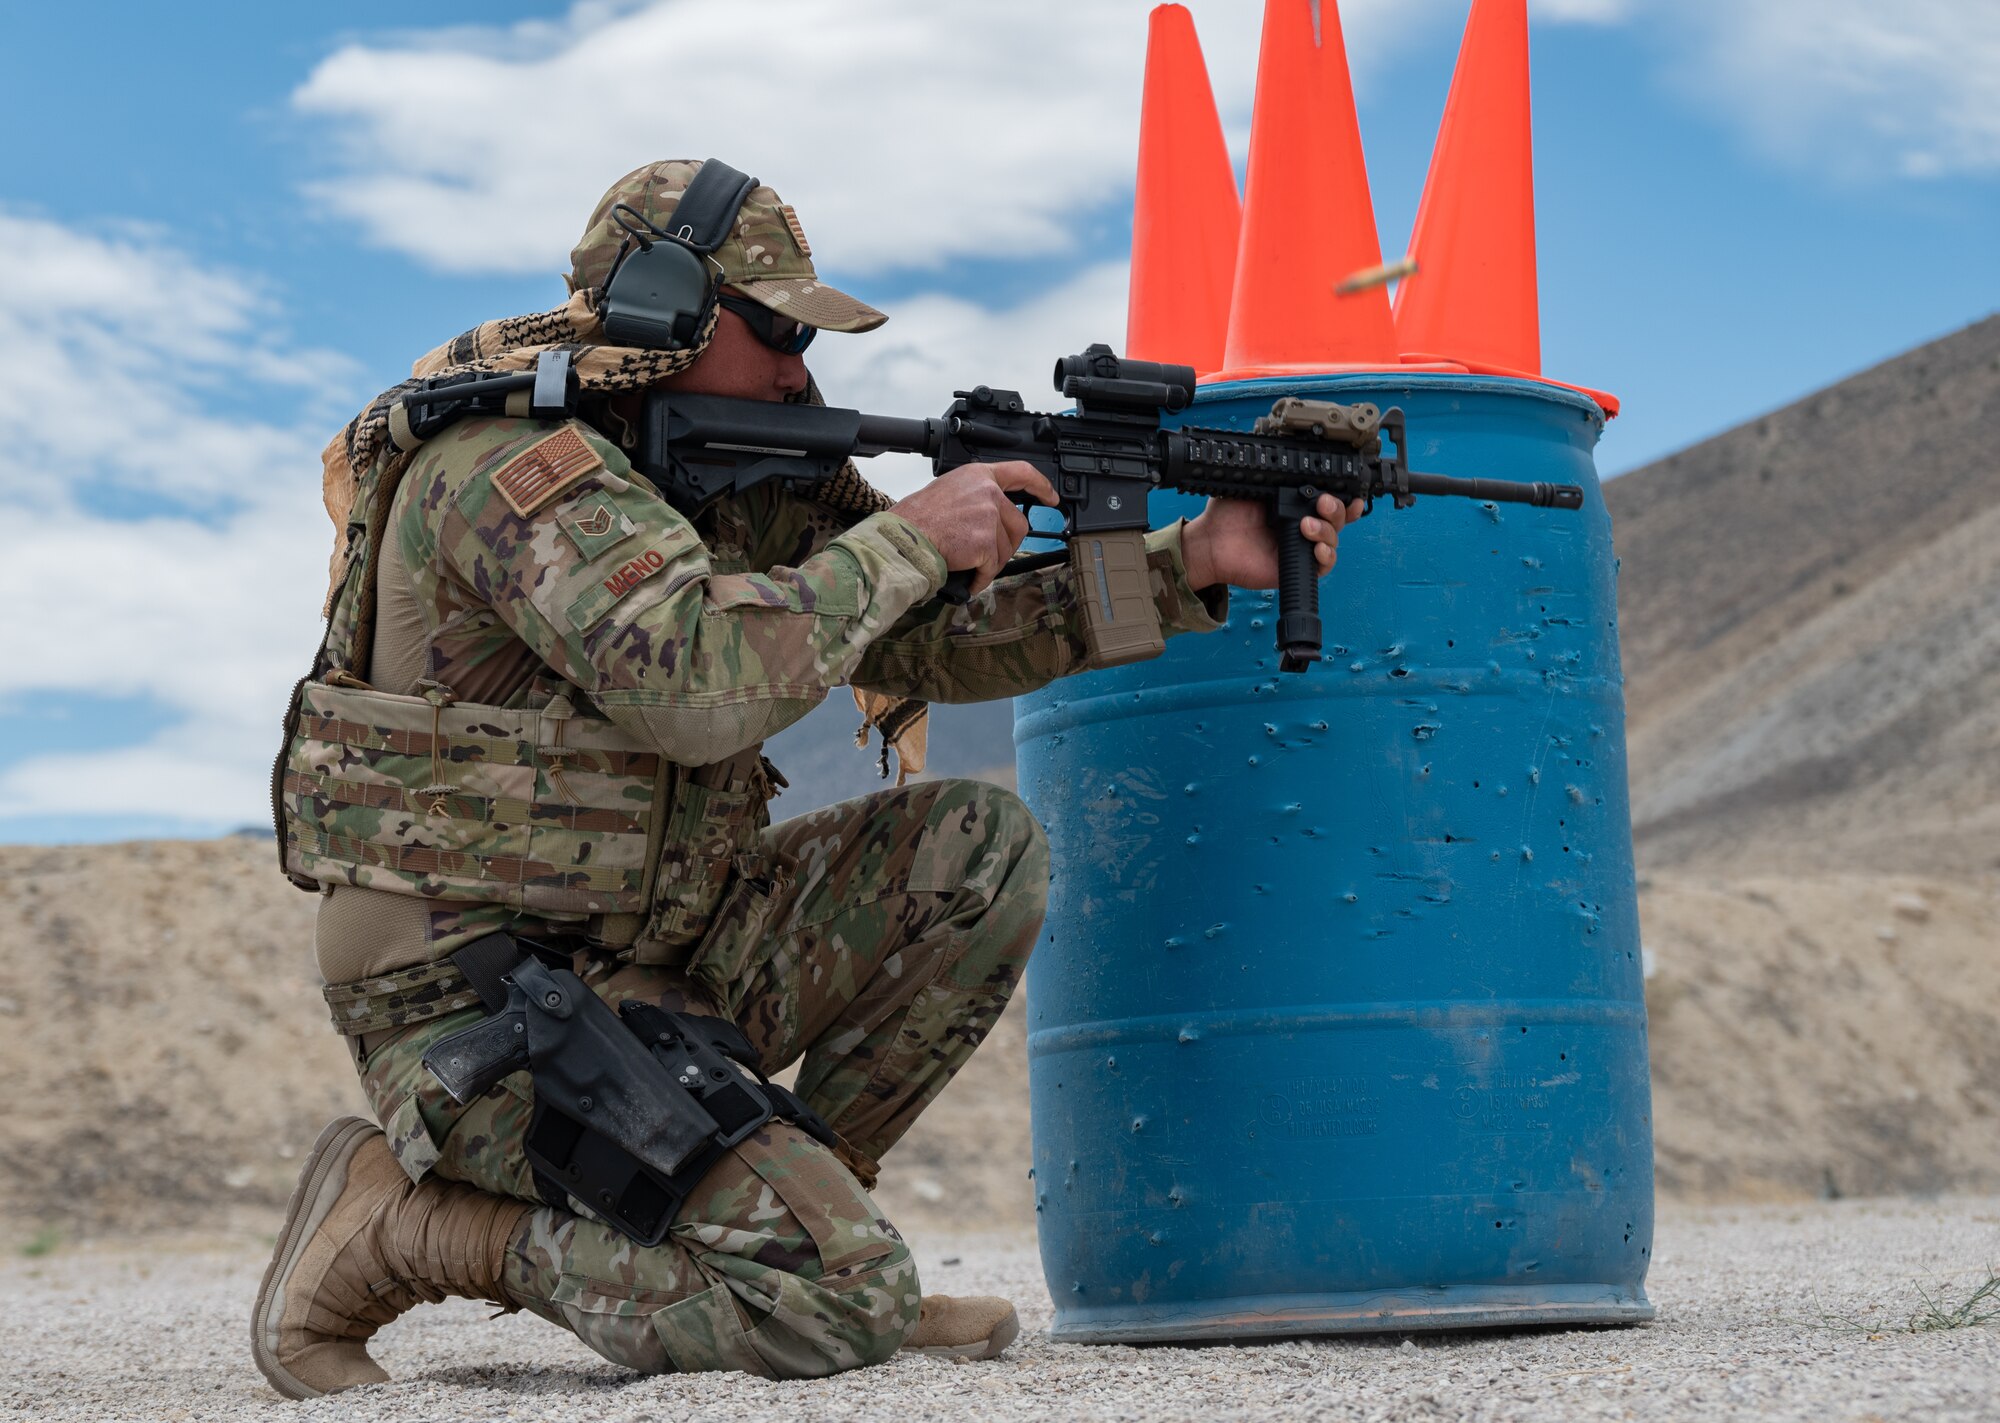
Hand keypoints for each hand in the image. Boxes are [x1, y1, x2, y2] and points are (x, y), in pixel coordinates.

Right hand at [891, 461, 1057, 594]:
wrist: (902, 539)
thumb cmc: (914, 521)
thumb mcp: (948, 492)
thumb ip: (974, 497)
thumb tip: (990, 516)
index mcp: (978, 476)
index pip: (1021, 472)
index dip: (1040, 486)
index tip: (1050, 497)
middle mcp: (988, 492)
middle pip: (1017, 524)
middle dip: (1004, 544)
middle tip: (982, 554)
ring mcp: (989, 516)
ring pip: (1007, 548)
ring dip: (990, 562)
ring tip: (966, 561)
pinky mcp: (986, 542)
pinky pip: (993, 567)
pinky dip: (980, 577)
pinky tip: (966, 576)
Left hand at [1180, 492, 1367, 591]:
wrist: (1211, 543)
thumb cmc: (1227, 515)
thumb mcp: (1252, 485)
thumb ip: (1272, 475)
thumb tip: (1288, 454)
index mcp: (1296, 505)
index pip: (1330, 500)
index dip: (1345, 497)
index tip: (1352, 493)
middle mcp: (1303, 525)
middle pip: (1338, 518)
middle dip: (1338, 509)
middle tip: (1323, 503)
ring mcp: (1302, 547)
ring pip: (1334, 539)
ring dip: (1327, 531)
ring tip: (1307, 526)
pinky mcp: (1297, 567)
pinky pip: (1323, 565)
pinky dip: (1326, 556)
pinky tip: (1317, 548)